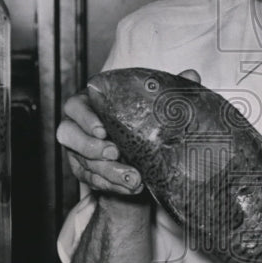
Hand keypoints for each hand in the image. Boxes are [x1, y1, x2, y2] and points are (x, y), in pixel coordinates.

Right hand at [56, 68, 200, 195]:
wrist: (141, 147)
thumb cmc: (139, 118)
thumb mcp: (151, 103)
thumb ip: (166, 90)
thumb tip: (192, 74)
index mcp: (88, 102)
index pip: (75, 107)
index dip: (85, 119)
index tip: (103, 130)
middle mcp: (77, 126)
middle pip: (69, 136)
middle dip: (91, 148)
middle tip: (115, 154)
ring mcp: (77, 150)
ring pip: (82, 162)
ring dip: (107, 172)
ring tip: (133, 178)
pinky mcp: (83, 170)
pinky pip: (91, 181)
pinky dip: (111, 186)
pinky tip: (130, 188)